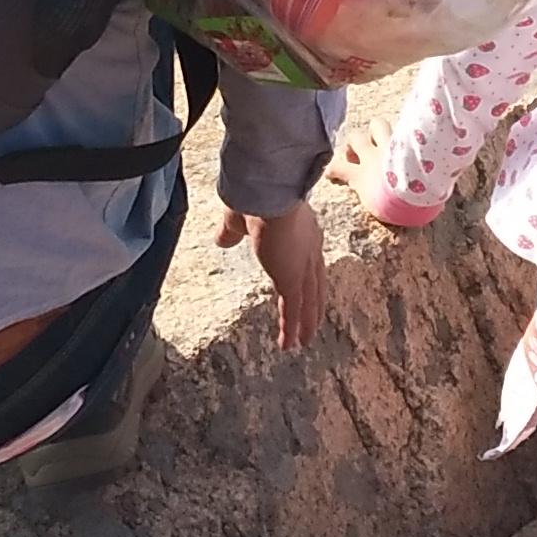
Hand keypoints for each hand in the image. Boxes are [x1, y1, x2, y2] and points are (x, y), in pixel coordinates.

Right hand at [222, 205, 327, 349]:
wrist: (265, 191)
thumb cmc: (253, 195)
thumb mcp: (238, 218)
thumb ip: (230, 232)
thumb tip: (221, 241)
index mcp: (303, 231)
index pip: (309, 260)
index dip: (308, 276)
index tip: (308, 287)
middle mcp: (310, 249)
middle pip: (316, 284)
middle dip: (314, 305)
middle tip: (313, 322)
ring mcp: (302, 266)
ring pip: (308, 301)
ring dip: (306, 323)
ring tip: (303, 341)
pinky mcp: (292, 279)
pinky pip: (293, 310)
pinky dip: (291, 328)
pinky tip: (288, 344)